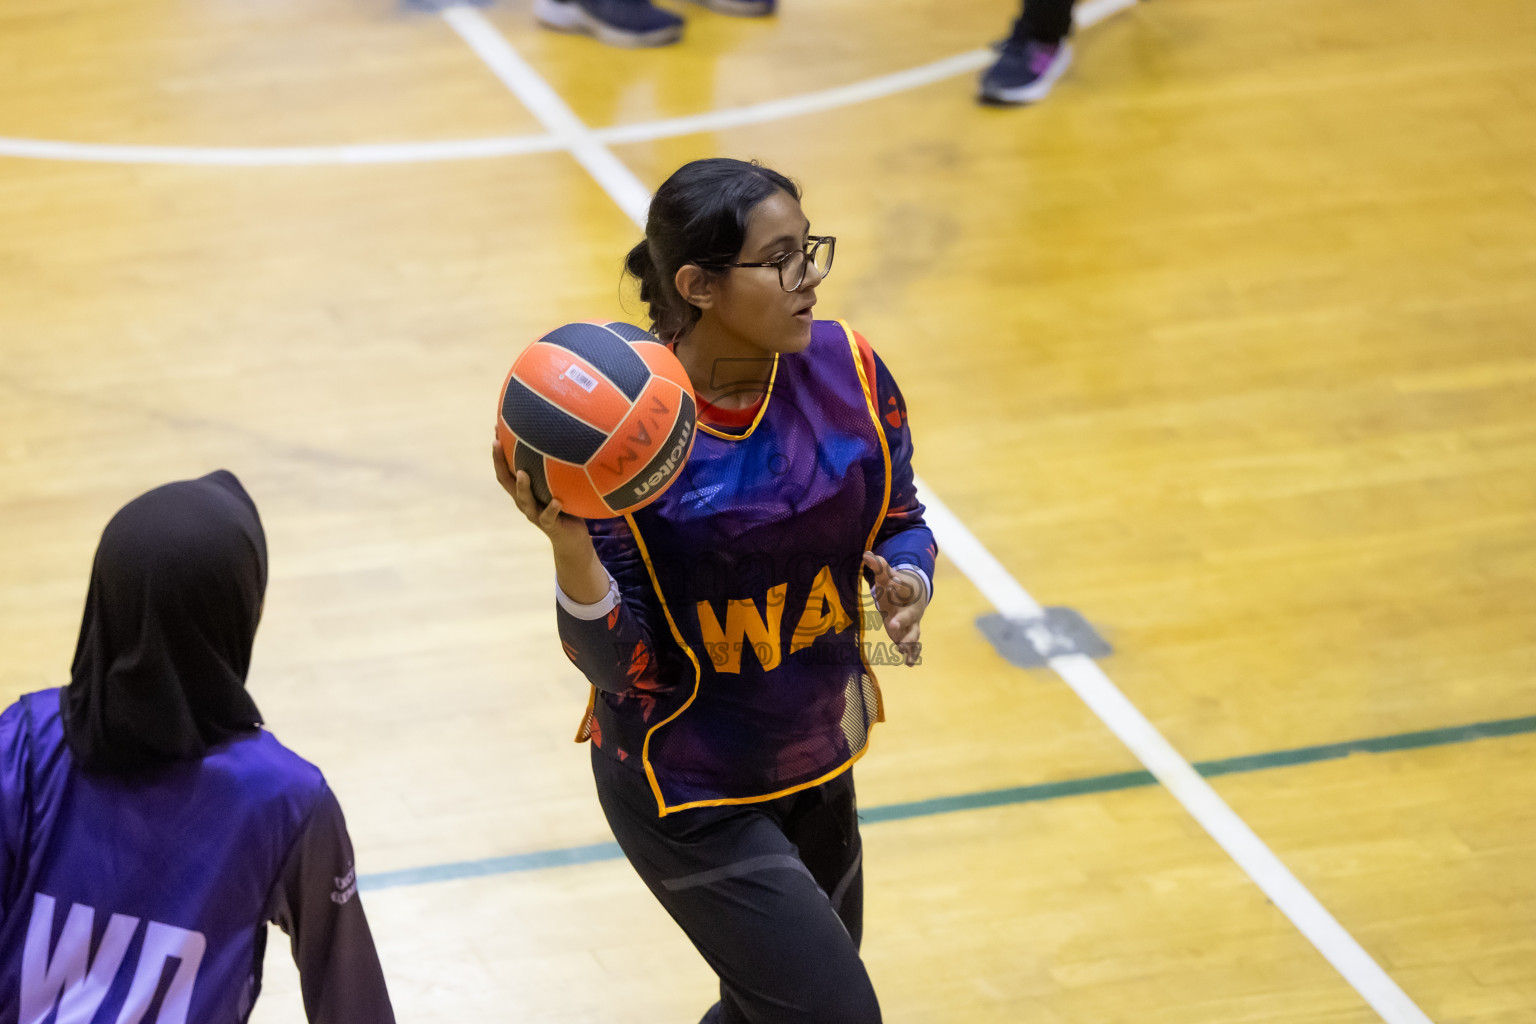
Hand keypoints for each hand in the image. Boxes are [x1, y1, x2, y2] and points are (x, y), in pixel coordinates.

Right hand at [490, 443, 589, 550]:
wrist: (572, 540)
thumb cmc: (566, 507)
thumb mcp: (559, 485)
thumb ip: (557, 467)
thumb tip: (564, 436)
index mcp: (524, 491)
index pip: (506, 469)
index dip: (498, 451)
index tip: (496, 429)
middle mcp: (525, 502)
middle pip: (507, 482)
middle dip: (499, 462)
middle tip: (497, 443)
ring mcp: (536, 514)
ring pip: (524, 500)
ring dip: (522, 487)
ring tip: (523, 473)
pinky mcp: (550, 526)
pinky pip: (549, 517)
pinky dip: (552, 509)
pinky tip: (557, 501)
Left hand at [862, 551, 926, 666]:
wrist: (914, 596)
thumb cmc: (895, 586)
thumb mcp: (886, 577)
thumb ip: (879, 567)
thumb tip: (866, 554)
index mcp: (906, 591)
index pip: (902, 586)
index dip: (897, 585)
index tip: (892, 583)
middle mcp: (911, 608)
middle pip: (909, 614)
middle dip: (902, 619)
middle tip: (893, 624)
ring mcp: (912, 622)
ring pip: (914, 632)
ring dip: (909, 641)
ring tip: (903, 650)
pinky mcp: (909, 634)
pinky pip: (914, 645)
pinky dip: (913, 654)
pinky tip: (910, 664)